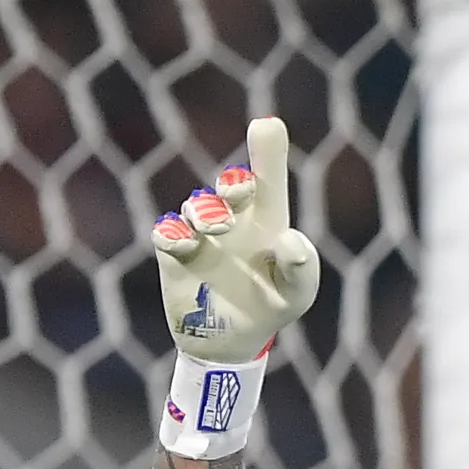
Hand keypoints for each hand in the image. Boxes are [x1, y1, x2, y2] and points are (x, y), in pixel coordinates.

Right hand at [153, 117, 320, 364]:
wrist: (231, 342)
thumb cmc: (270, 307)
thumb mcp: (296, 294)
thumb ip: (302, 268)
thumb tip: (290, 240)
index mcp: (265, 221)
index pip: (266, 178)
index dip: (267, 150)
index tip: (266, 125)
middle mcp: (233, 220)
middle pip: (228, 185)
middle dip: (232, 184)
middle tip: (239, 195)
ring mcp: (201, 235)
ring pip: (195, 205)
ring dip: (204, 211)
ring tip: (216, 229)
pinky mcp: (174, 255)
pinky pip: (166, 232)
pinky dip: (172, 232)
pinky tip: (186, 245)